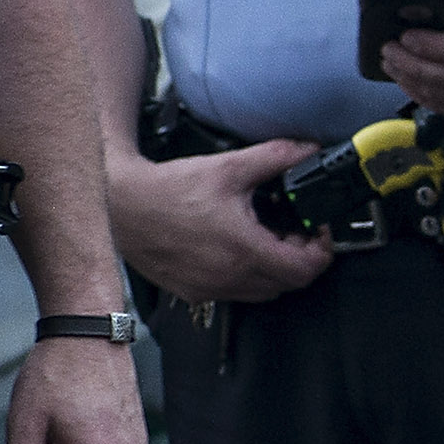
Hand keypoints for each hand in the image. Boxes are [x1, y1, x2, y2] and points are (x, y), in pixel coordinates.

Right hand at [110, 143, 336, 305]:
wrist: (120, 206)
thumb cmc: (169, 189)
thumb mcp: (229, 167)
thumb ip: (276, 157)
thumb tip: (307, 148)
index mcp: (244, 250)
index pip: (306, 269)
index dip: (322, 251)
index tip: (317, 231)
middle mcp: (229, 277)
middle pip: (290, 283)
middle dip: (300, 257)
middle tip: (294, 232)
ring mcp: (210, 289)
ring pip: (264, 291)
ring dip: (274, 269)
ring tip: (265, 239)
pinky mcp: (193, 292)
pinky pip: (235, 294)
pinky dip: (247, 277)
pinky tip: (236, 250)